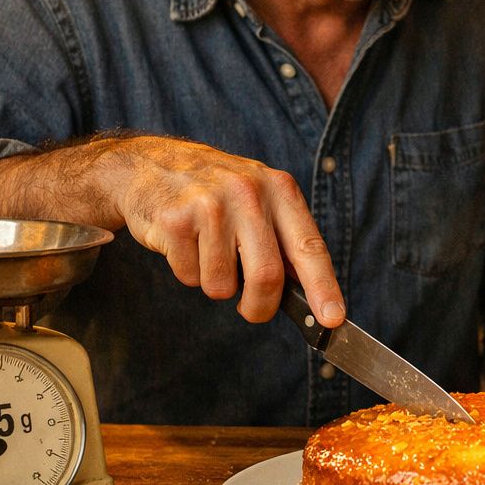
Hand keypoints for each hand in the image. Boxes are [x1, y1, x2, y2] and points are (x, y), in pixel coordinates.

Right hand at [0, 134, 343, 325]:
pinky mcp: (175, 218)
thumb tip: (312, 296)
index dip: (324, 288)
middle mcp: (249, 191)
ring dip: (215, 285)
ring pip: (222, 284)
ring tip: (208, 254)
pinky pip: (189, 275)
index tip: (333, 320)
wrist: (151, 164)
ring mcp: (210, 203)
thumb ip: (283, 240)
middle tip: (253, 311)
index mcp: (280, 189)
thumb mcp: (259, 200)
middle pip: (266, 276)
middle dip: (260, 306)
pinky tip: (184, 243)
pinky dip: (188, 273)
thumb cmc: (215, 193)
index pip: (309, 247)